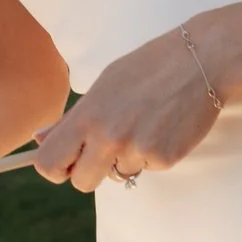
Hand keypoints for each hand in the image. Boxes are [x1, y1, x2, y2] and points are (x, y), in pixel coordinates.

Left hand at [34, 30, 222, 194]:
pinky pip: (148, 168)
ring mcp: (138, 150)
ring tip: (144, 125)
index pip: (49, 163)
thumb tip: (40, 139)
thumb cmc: (149, 67)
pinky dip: (153, 154)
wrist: (201, 58)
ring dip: (126, 159)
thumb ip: (72, 118)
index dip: (55, 167)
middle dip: (90, 172)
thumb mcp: (104, 84)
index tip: (67, 161)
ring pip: (118, 175)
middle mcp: (109, 137)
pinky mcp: (165, 159)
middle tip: (106, 149)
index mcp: (88, 116)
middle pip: (81, 183)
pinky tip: (164, 126)